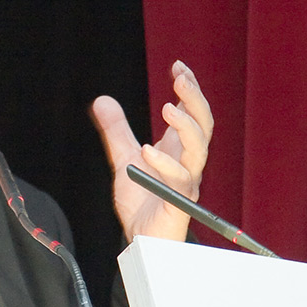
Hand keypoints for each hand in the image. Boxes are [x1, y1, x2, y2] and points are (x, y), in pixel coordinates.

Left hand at [91, 60, 212, 241]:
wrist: (140, 240)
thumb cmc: (142, 202)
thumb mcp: (124, 158)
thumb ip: (116, 131)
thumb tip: (102, 100)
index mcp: (179, 150)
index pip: (193, 113)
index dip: (190, 89)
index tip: (179, 67)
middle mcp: (187, 162)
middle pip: (204, 125)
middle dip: (195, 99)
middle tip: (180, 78)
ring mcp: (185, 181)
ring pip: (199, 149)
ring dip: (186, 126)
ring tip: (167, 108)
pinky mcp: (178, 202)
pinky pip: (179, 179)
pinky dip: (165, 164)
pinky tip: (147, 151)